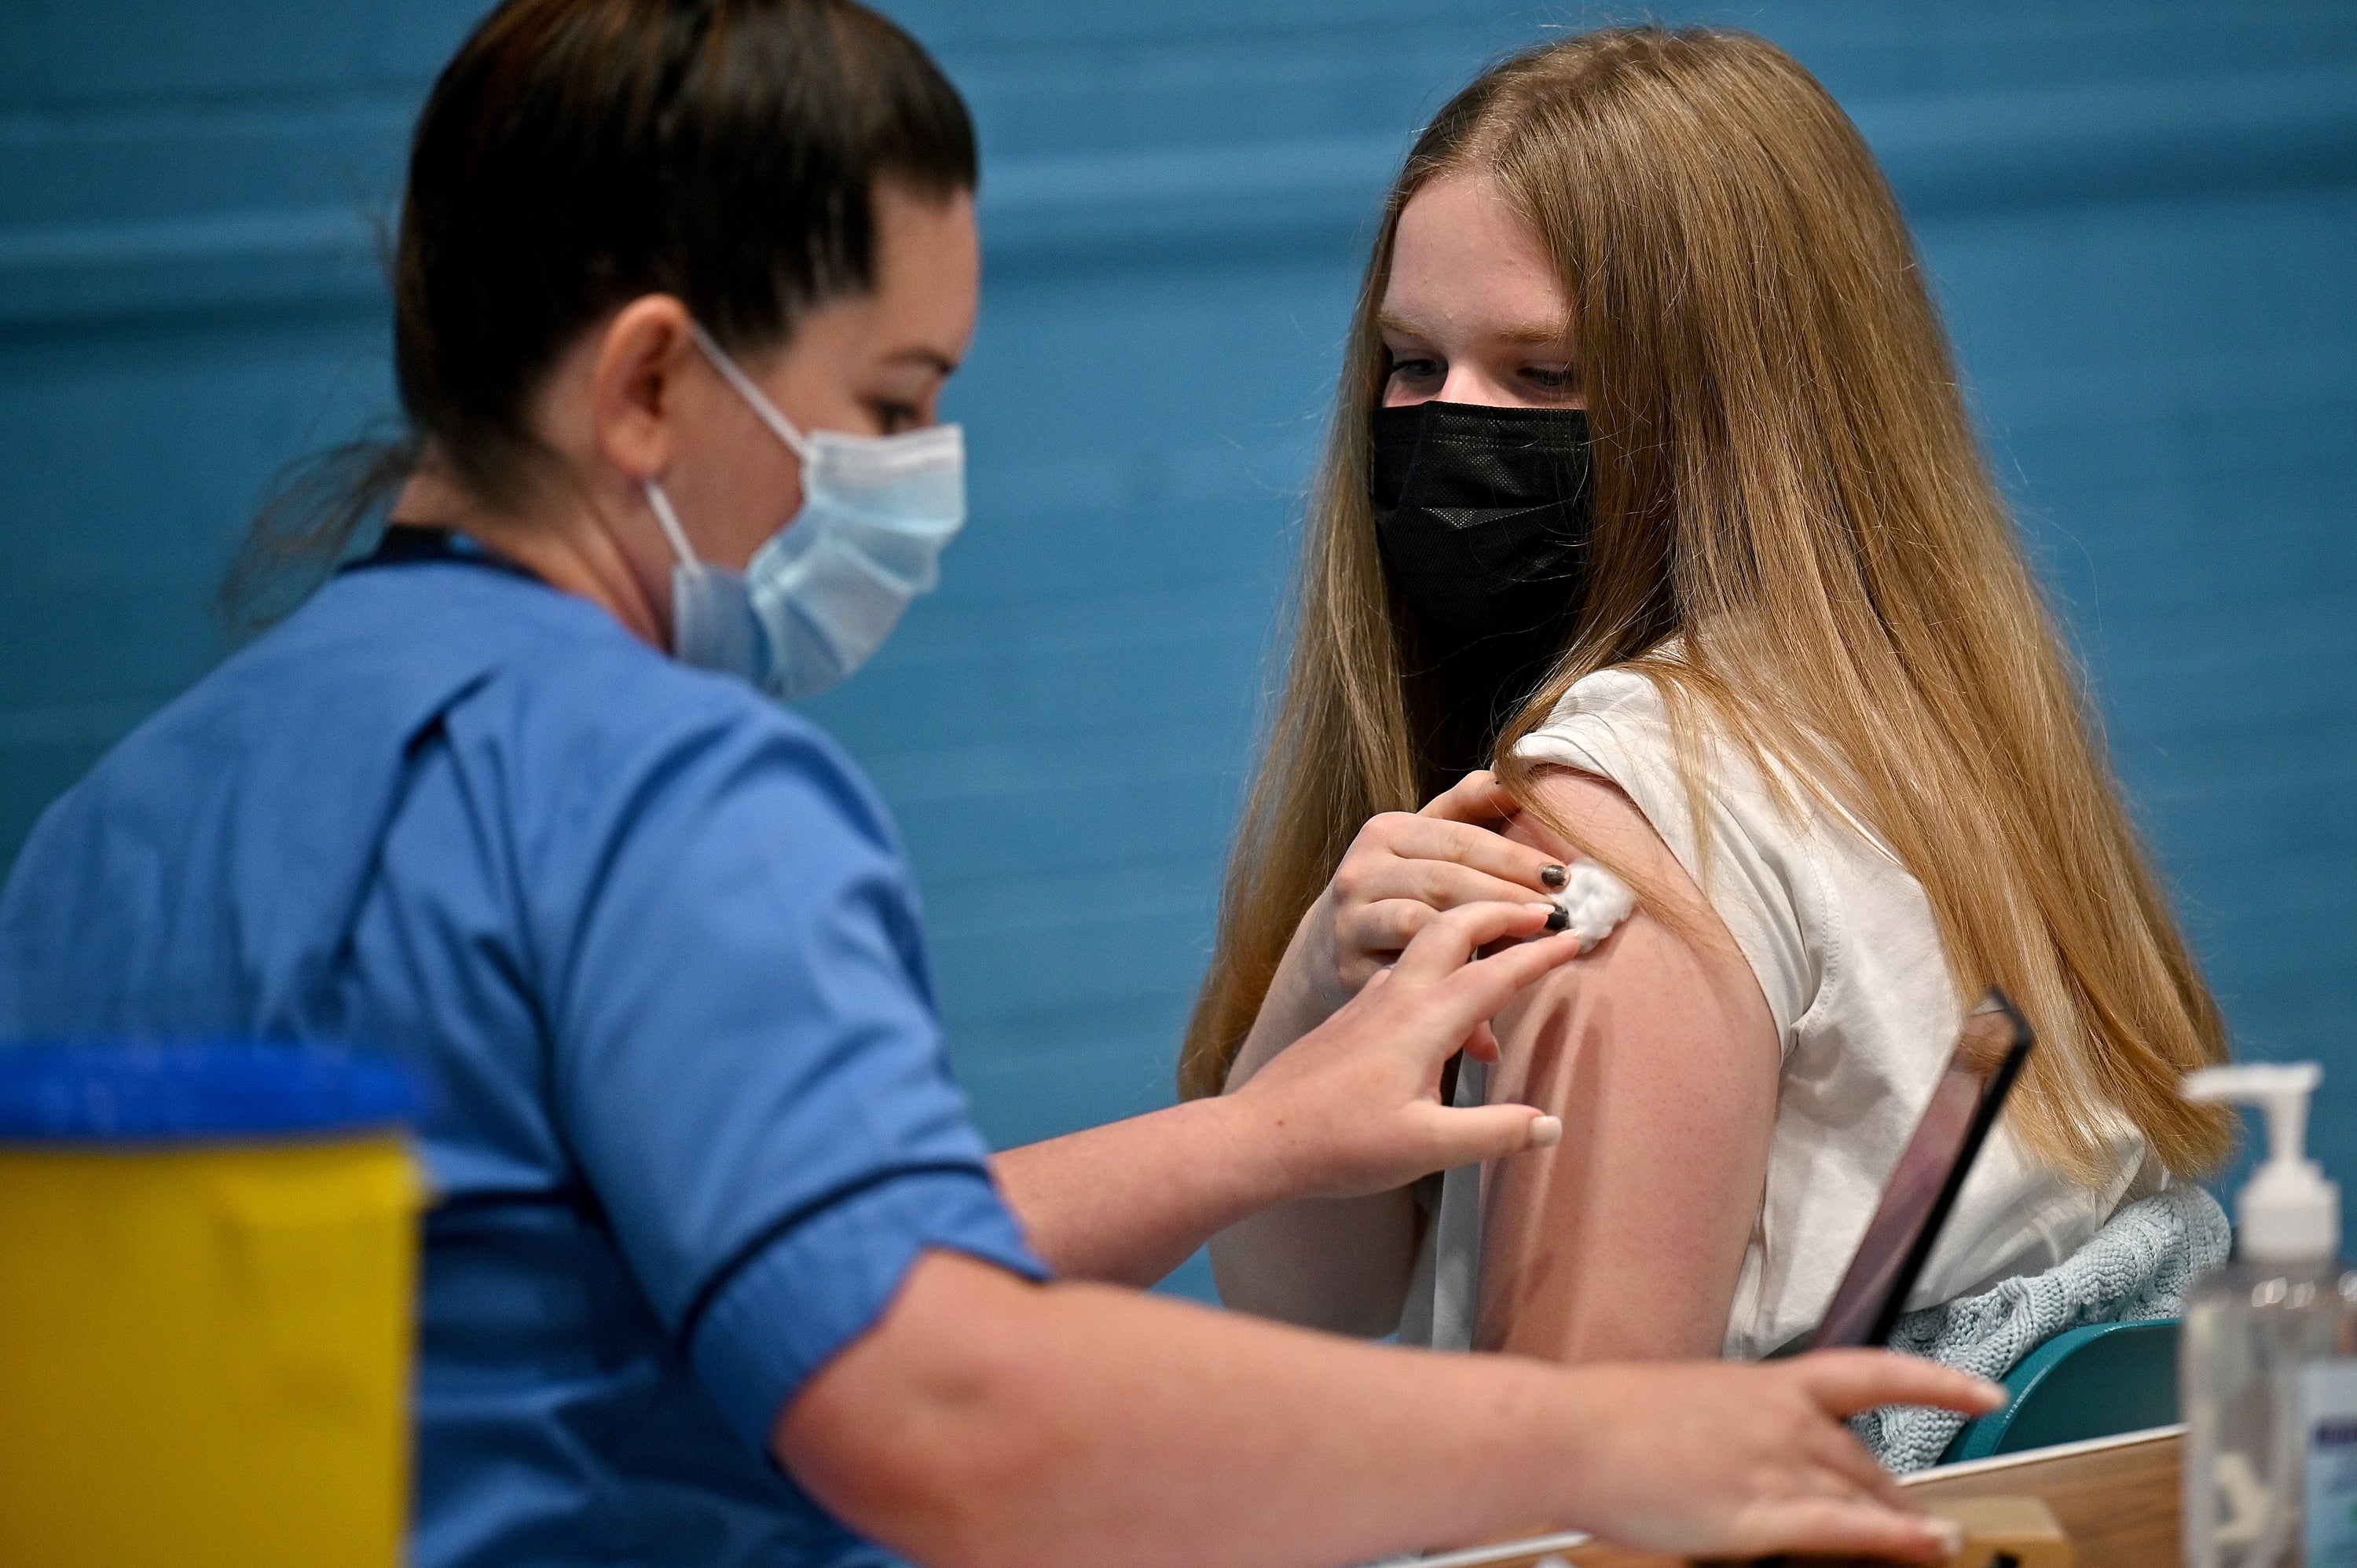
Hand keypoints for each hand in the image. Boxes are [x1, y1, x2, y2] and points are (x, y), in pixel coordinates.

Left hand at [1231, 899, 1584, 1199]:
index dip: (1540, 953)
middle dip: (1502, 909)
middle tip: (1542, 910)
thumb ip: (1495, 1133)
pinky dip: (1440, 952)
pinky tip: (1446, 983)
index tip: (1576, 934)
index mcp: (1423, 1020)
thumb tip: (1551, 1125)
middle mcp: (1398, 996)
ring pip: (1427, 938)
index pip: (1496, 973)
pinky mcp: (1354, 1015)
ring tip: (1502, 933)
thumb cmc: (1340, 1143)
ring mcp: (1372, 1001)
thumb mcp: (1428, 1148)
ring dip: (1469, 924)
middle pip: (1455, 926)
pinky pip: (1406, 962)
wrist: (1257, 1137)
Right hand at [1291, 770, 1573, 1023]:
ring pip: (1420, 923)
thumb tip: (1515, 777)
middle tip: (1558, 916)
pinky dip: (1448, 991)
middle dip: (1506, 897)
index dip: (1514, 857)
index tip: (1564, 877)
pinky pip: (1406, 978)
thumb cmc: (1397, 888)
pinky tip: (1489, 1015)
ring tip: (1531, 951)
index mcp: (1385, 832)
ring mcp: (1351, 922)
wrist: (1328, 948)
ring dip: (1481, 937)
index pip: (1460, 840)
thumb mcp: (1421, 841)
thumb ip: (1466, 808)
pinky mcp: (1348, 971)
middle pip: (1444, 881)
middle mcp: (1361, 872)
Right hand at [1558, 1352, 2005, 1561]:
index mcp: (1769, 1384)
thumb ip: (1740, 1429)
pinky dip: (1896, 1537)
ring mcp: (1779, 1464)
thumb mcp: (1692, 1406)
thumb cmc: (1612, 1419)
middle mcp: (1787, 1419)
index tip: (1984, 1395)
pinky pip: (1847, 1526)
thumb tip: (1753, 1451)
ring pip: (1866, 1495)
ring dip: (1905, 1526)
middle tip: (1917, 1529)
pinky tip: (1930, 1545)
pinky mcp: (1763, 1512)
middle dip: (1897, 1498)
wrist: (1571, 1432)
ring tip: (1931, 1550)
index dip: (1938, 1384)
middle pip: (1868, 1463)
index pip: (1872, 1375)